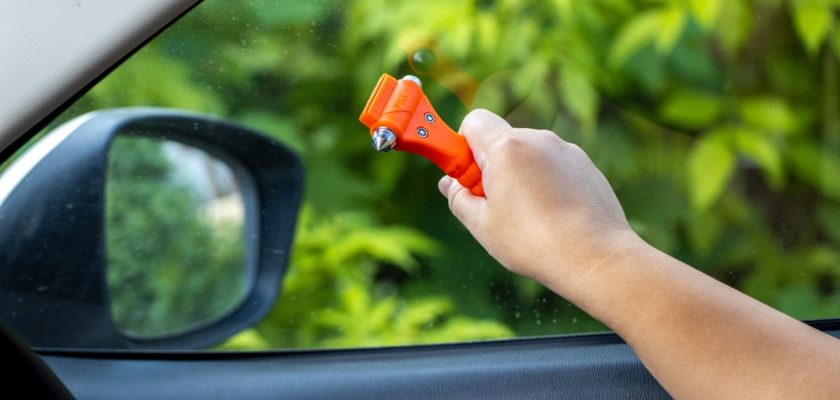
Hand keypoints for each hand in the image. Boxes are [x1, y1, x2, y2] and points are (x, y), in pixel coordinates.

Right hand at [438, 109, 637, 284]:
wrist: (595, 257)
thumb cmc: (534, 242)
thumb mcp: (482, 225)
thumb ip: (459, 198)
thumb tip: (450, 185)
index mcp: (507, 147)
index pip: (474, 121)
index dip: (462, 146)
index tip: (465, 176)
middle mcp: (538, 139)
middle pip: (502, 139)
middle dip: (491, 166)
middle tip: (493, 204)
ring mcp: (565, 151)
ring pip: (528, 154)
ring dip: (519, 175)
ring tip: (527, 217)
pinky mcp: (585, 165)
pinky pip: (553, 166)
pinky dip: (545, 183)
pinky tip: (551, 216)